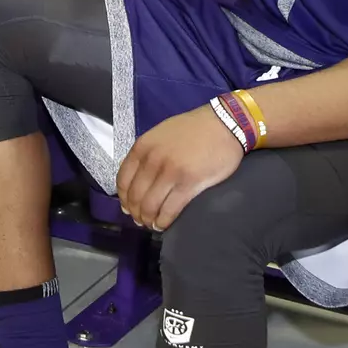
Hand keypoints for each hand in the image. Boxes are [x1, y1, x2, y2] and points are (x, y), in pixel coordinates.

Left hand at [117, 105, 245, 229]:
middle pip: (135, 196)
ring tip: (152, 224)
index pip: (123, 180)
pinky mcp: (189, 184)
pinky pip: (169, 210)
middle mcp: (152, 160)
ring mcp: (170, 173)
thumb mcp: (160, 134)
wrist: (224, 123)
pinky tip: (164, 224)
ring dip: (148, 219)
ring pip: (150, 206)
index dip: (124, 199)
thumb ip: (146, 154)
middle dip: (136, 213)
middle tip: (141, 220)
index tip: (128, 207)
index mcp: (143, 147)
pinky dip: (163, 221)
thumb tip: (136, 181)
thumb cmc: (193, 129)